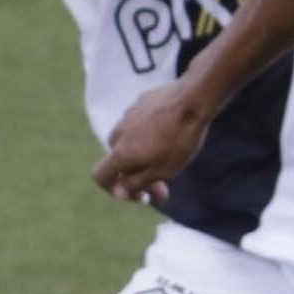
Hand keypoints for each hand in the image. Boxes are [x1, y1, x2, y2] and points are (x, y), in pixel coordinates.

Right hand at [93, 85, 210, 201]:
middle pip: (118, 160)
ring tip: (169, 158)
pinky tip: (170, 135)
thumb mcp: (162, 171)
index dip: (114, 189)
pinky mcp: (141, 103)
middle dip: (137, 174)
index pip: (100, 175)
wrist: (193, 100)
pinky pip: (139, 125)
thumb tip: (118, 192)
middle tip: (163, 185)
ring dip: (143, 154)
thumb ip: (136, 183)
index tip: (138, 194)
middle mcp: (119, 133)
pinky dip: (150, 135)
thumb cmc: (180, 139)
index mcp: (120, 153)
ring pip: (130, 141)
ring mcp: (128, 115)